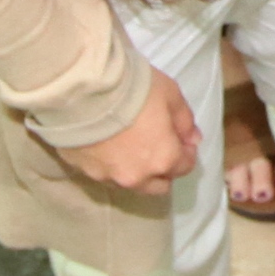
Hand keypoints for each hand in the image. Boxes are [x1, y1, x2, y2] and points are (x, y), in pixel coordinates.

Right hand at [57, 62, 199, 193]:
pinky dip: (111, 164)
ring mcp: (107, 176)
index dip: (187, 152)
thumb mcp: (171, 96)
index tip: (181, 138)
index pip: (184, 167)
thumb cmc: (135, 90)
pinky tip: (108, 145)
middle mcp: (136, 176)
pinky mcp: (82, 171)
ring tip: (131, 146)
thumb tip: (192, 140)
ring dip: (136, 170)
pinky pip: (104, 173)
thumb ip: (185, 122)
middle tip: (159, 146)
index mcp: (163, 160)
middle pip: (157, 185)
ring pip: (130, 182)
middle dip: (163, 170)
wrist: (83, 91)